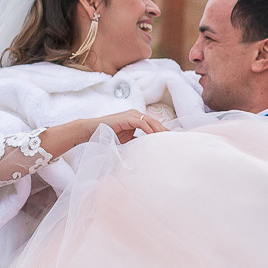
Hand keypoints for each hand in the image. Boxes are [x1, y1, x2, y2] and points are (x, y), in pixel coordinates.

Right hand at [45, 110, 166, 154]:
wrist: (92, 131)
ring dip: (160, 131)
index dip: (163, 132)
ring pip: (151, 122)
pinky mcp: (127, 117)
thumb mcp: (126, 140)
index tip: (172, 141)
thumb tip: (146, 152)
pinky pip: (142, 123)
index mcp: (137, 119)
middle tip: (175, 141)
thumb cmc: (108, 136)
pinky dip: (149, 130)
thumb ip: (137, 142)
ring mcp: (132, 115)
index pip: (154, 125)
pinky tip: (156, 137)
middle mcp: (136, 115)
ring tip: (168, 139)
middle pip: (155, 123)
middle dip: (165, 132)